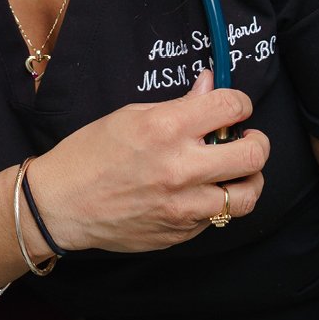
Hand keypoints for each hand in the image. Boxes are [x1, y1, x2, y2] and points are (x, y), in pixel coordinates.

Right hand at [31, 67, 267, 253]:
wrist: (61, 203)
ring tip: (235, 171)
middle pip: (253, 155)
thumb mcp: (131, 116)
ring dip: (248, 179)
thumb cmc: (89, 154)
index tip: (235, 107)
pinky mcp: (180, 233)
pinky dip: (215, 202)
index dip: (240, 103)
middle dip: (257, 142)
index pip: (230, 107)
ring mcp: (183, 206)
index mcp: (166, 129)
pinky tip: (197, 191)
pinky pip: (216, 217)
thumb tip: (210, 87)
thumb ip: (179, 105)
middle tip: (246, 139)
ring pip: (247, 195)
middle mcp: (180, 168)